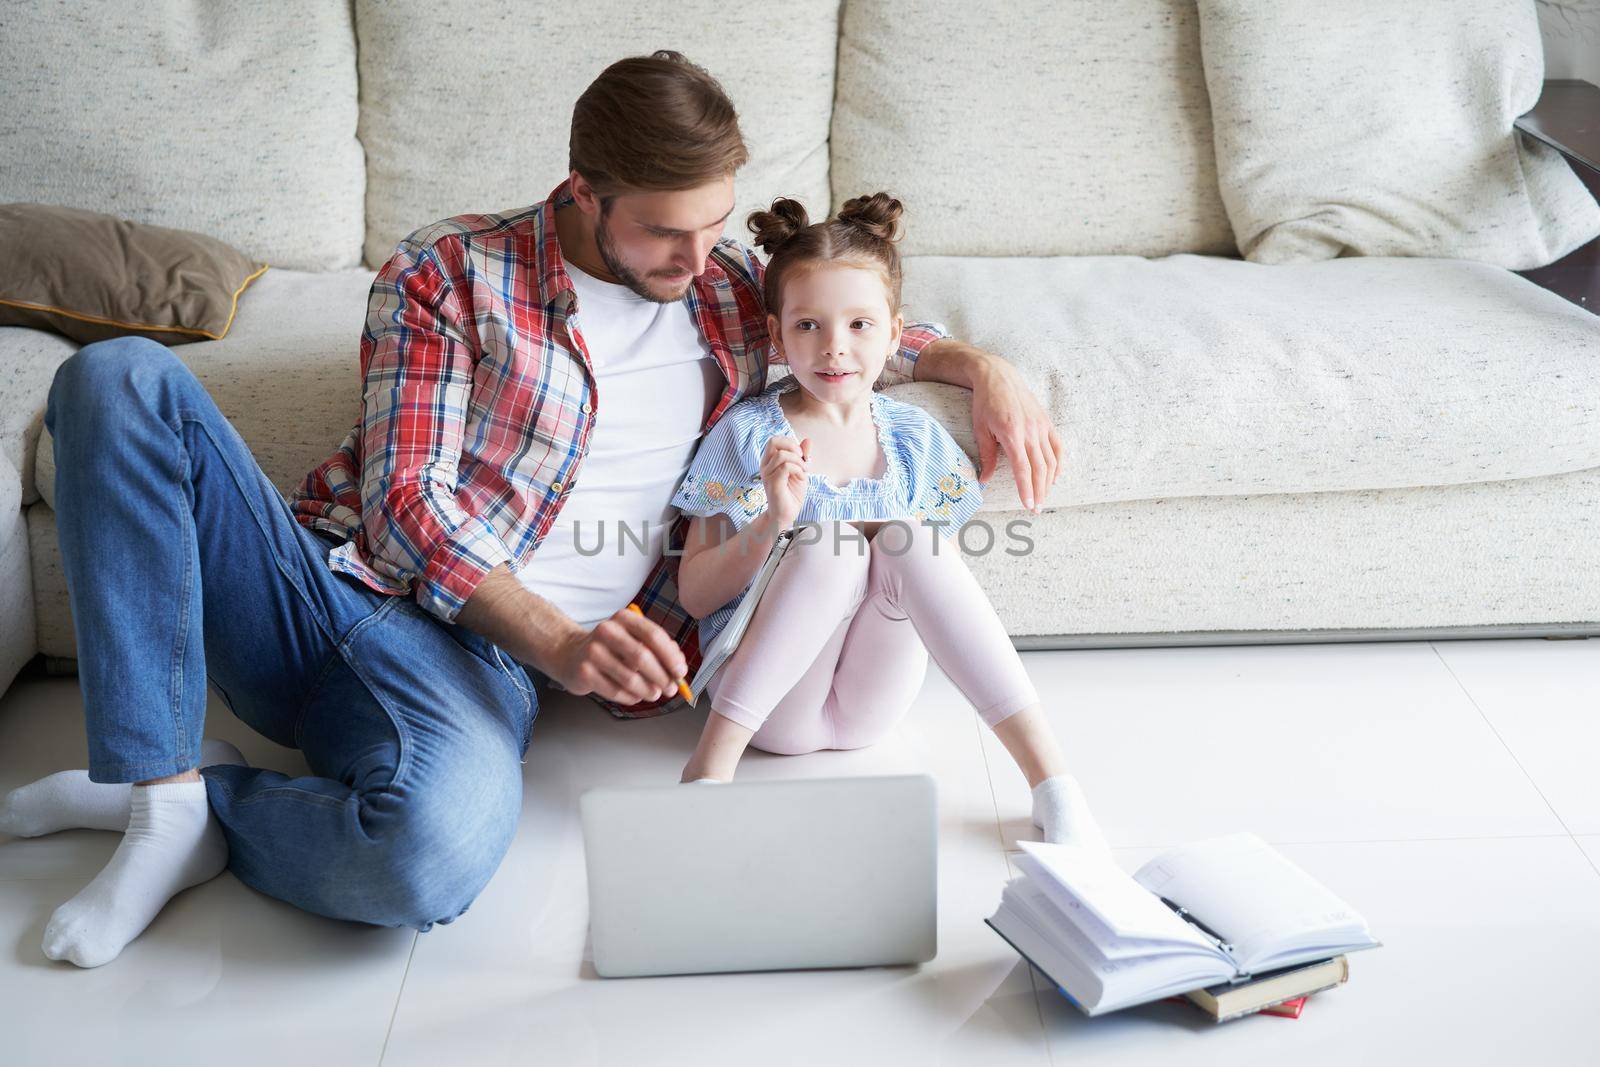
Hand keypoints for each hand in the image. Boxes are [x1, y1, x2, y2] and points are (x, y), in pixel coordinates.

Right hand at [549, 607, 688, 705]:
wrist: (571, 654)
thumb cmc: (611, 648)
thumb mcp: (633, 638)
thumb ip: (657, 648)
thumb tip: (679, 666)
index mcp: (623, 618)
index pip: (653, 635)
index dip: (671, 656)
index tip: (681, 672)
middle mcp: (607, 631)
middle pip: (642, 657)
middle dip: (662, 676)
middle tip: (671, 688)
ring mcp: (593, 652)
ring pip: (630, 678)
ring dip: (648, 690)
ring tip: (655, 694)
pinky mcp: (584, 672)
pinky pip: (616, 691)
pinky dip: (631, 697)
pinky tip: (635, 696)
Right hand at [759, 434, 808, 527]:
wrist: (787, 514)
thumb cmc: (792, 493)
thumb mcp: (801, 470)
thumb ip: (803, 456)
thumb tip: (807, 440)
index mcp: (769, 461)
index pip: (775, 440)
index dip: (791, 443)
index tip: (801, 455)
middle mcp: (765, 466)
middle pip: (773, 441)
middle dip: (792, 445)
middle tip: (802, 458)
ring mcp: (767, 474)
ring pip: (781, 455)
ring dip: (798, 461)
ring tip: (804, 471)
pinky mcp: (773, 483)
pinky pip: (785, 467)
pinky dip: (798, 470)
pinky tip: (802, 478)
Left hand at [970, 360, 1063, 512]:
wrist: (999, 376)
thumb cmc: (985, 403)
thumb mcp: (980, 429)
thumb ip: (986, 456)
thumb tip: (984, 480)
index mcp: (1012, 433)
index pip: (1022, 468)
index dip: (1026, 489)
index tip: (1028, 505)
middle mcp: (1030, 431)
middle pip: (1039, 468)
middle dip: (1039, 491)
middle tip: (1036, 509)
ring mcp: (1040, 426)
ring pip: (1051, 460)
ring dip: (1049, 482)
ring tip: (1043, 498)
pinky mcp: (1046, 422)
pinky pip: (1057, 446)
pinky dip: (1058, 464)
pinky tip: (1055, 477)